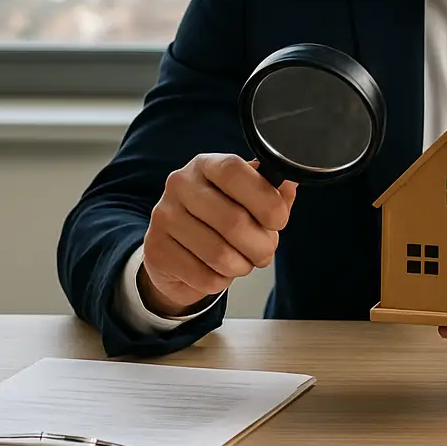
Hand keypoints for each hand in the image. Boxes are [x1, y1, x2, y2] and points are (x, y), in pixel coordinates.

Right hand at [139, 155, 297, 314]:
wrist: (176, 249)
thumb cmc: (219, 218)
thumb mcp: (247, 199)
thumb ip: (272, 192)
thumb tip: (290, 182)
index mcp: (206, 164)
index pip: (234, 172)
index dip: (265, 199)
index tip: (279, 220)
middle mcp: (180, 184)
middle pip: (234, 221)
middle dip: (263, 245)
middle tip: (266, 250)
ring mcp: (164, 217)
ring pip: (221, 255)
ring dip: (243, 265)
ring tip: (243, 261)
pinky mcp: (156, 250)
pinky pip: (205, 277)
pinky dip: (222, 281)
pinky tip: (218, 270)